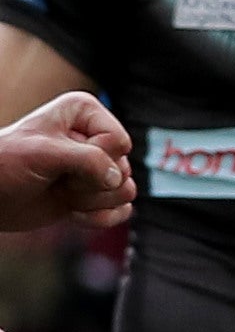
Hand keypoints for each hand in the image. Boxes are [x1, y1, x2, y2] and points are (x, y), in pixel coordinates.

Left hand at [0, 92, 130, 230]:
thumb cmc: (5, 166)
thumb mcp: (43, 153)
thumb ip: (88, 160)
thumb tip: (120, 182)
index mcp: (85, 113)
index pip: (118, 141)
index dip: (93, 157)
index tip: (58, 159)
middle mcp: (96, 138)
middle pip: (124, 168)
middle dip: (88, 183)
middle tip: (55, 177)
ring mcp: (99, 168)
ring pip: (125, 191)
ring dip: (89, 200)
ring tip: (60, 191)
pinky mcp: (99, 195)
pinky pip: (122, 210)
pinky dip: (97, 217)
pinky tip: (72, 211)